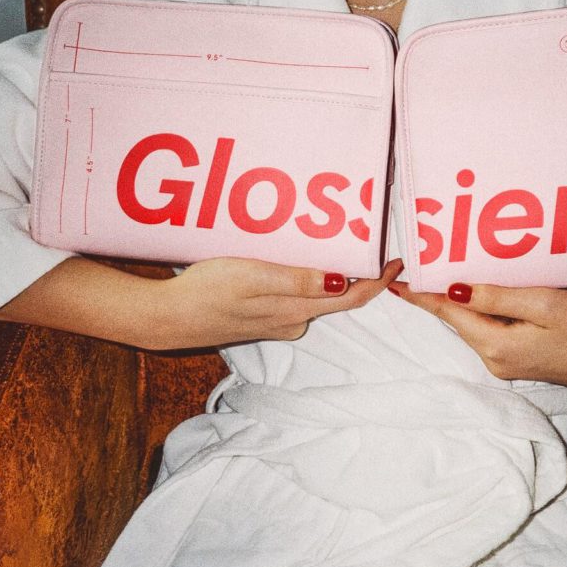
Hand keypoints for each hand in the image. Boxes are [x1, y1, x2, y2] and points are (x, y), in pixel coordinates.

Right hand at [147, 257, 403, 349]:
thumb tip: (343, 282)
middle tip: (373, 243)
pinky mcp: (261, 319)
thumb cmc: (207, 293)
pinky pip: (295, 297)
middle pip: (339, 297)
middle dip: (359, 274)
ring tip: (338, 243)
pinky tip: (297, 262)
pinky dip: (306, 281)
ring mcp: (277, 322)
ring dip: (331, 275)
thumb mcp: (254, 279)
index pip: (352, 298)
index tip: (398, 262)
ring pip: (316, 297)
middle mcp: (294, 321)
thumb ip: (298, 282)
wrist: (168, 318)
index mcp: (297, 311)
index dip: (380, 281)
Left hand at [389, 281, 566, 392]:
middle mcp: (495, 360)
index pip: (448, 313)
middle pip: (459, 319)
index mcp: (495, 345)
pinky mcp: (522, 362)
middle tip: (421, 265)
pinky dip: (487, 311)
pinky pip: (493, 331)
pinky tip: (488, 293)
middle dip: (441, 294)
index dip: (422, 294)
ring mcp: (508, 364)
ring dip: (465, 301)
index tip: (395, 282)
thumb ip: (494, 296)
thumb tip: (453, 289)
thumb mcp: (541, 302)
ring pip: (476, 325)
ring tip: (450, 271)